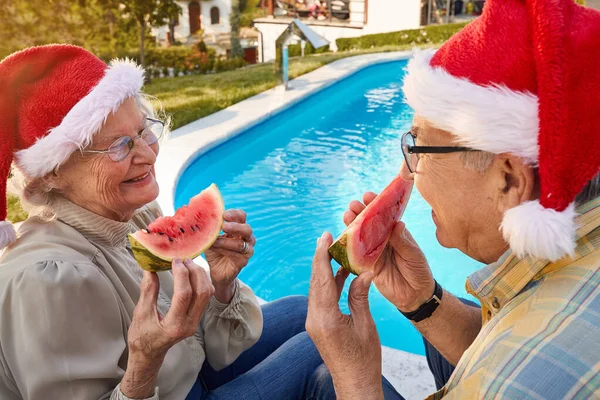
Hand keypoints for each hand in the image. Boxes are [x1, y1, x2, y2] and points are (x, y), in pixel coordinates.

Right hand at [124, 259, 213, 397]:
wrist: (149, 354)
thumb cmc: (142, 336)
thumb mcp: (140, 314)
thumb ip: (148, 291)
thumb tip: (150, 269)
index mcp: (174, 325)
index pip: (184, 295)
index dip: (181, 274)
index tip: (174, 260)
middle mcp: (189, 324)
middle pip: (202, 292)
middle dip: (195, 272)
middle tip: (183, 258)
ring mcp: (195, 322)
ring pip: (207, 294)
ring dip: (200, 275)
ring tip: (187, 263)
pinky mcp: (197, 318)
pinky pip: (205, 297)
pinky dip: (201, 282)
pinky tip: (191, 273)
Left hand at [205, 209, 255, 302]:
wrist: (216, 271)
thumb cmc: (214, 251)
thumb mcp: (210, 237)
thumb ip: (209, 228)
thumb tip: (198, 217)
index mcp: (239, 228)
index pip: (242, 216)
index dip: (234, 214)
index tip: (224, 215)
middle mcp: (246, 238)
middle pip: (247, 229)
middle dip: (235, 227)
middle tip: (224, 226)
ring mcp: (247, 250)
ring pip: (241, 244)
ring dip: (225, 241)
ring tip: (214, 240)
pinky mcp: (243, 261)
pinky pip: (236, 255)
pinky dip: (224, 250)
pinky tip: (215, 248)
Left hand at [306, 232, 383, 399]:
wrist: (355, 383)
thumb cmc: (364, 359)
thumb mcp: (365, 325)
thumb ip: (360, 297)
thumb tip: (363, 272)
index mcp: (325, 318)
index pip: (321, 279)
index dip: (322, 255)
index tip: (324, 237)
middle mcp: (314, 319)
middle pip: (315, 281)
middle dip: (321, 258)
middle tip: (328, 238)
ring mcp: (314, 322)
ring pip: (317, 289)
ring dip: (325, 270)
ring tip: (335, 251)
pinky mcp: (318, 325)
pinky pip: (321, 299)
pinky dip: (329, 284)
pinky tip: (340, 274)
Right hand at [344, 192, 434, 312]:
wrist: (416, 296)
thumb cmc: (419, 271)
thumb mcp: (414, 254)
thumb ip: (403, 241)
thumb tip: (398, 224)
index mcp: (395, 233)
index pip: (384, 216)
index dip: (376, 205)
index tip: (368, 196)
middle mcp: (383, 240)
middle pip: (369, 224)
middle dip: (360, 213)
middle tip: (352, 205)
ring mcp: (374, 253)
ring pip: (361, 238)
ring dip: (352, 227)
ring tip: (346, 216)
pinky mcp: (368, 266)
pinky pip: (357, 256)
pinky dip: (350, 248)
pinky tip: (343, 239)